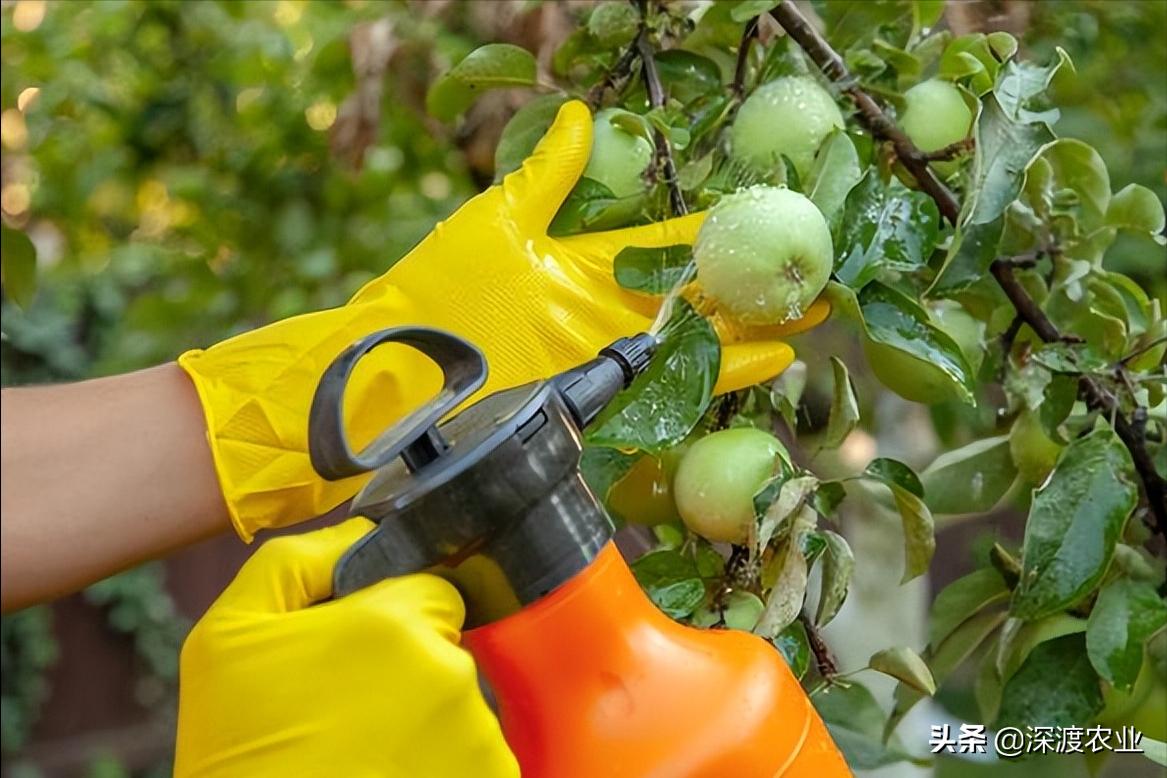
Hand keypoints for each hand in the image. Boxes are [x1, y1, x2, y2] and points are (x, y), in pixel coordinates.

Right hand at [175, 518, 516, 777]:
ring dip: (424, 718)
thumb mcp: (228, 636)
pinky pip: (475, 754)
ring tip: (364, 750)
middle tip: (349, 711)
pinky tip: (389, 773)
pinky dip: (443, 763)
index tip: (358, 654)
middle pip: (445, 644)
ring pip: (459, 702)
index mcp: (395, 623)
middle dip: (407, 667)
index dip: (392, 617)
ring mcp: (476, 735)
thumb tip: (360, 527)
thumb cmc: (239, 750)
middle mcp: (451, 672)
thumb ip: (297, 561)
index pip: (432, 590)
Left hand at [180, 100, 826, 538]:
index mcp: (589, 263)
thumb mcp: (495, 221)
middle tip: (816, 262)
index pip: (670, 238)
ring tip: (813, 309)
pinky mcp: (604, 395)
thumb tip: (581, 116)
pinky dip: (724, 373)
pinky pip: (675, 385)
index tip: (769, 203)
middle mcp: (611, 311)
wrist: (396, 371)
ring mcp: (611, 356)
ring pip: (702, 339)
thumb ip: (547, 178)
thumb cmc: (436, 291)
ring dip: (758, 327)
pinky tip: (771, 360)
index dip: (719, 223)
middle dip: (757, 279)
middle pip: (700, 292)